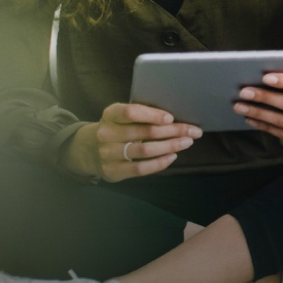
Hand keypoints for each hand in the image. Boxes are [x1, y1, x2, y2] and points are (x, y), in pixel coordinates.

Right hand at [64, 103, 202, 181]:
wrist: (90, 150)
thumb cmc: (117, 129)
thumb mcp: (122, 117)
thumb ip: (142, 115)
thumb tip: (176, 118)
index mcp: (110, 115)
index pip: (130, 112)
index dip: (152, 115)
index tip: (171, 118)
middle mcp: (106, 133)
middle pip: (144, 132)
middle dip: (172, 131)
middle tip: (192, 131)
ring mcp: (108, 154)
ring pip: (144, 150)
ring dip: (170, 146)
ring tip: (186, 142)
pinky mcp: (113, 171)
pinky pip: (140, 169)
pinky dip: (159, 163)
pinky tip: (172, 156)